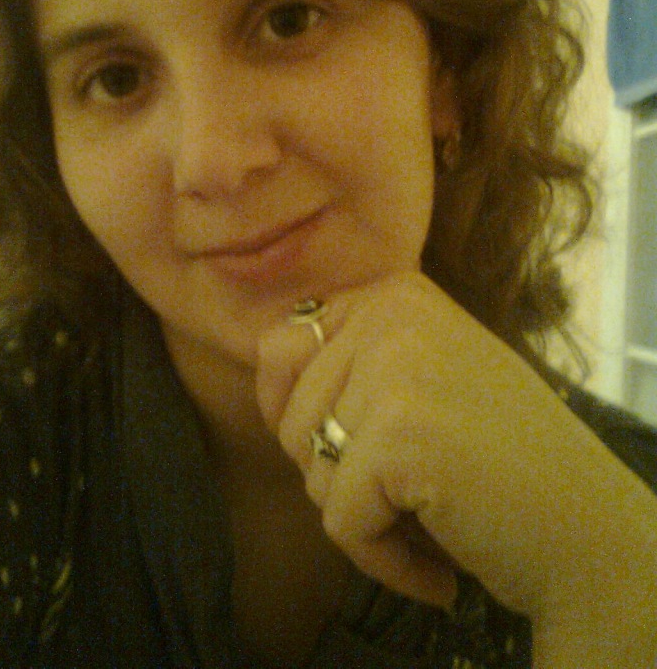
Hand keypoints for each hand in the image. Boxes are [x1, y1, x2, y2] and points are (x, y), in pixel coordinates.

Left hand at [256, 273, 656, 664]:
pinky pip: (339, 522)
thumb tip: (263, 357)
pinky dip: (381, 558)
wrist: (588, 526)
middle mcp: (391, 314)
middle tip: (414, 483)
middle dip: (339, 473)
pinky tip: (435, 557)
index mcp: (394, 293)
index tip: (359, 444)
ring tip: (430, 511)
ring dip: (363, 515)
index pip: (278, 347)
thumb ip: (353, 352)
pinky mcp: (398, 436)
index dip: (299, 413)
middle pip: (288, 417)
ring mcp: (394, 370)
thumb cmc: (503, 456)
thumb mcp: (424, 370)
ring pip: (309, 471)